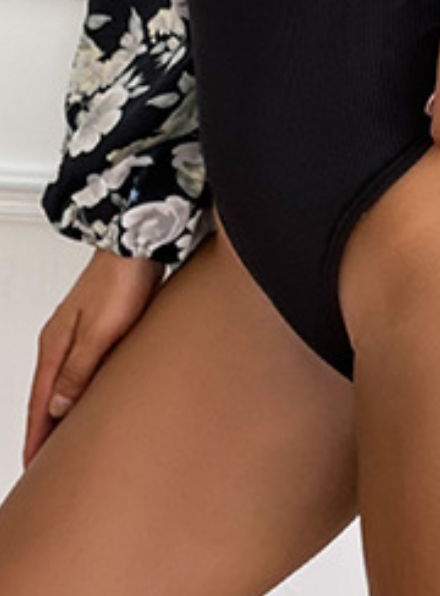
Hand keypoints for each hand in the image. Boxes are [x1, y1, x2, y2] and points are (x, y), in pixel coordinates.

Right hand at [23, 247, 163, 469]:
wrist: (139, 241)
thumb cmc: (121, 279)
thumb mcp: (98, 332)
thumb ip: (78, 371)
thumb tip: (57, 408)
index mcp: (54, 345)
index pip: (39, 403)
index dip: (36, 437)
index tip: (32, 467)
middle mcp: (62, 340)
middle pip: (48, 396)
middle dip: (46, 431)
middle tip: (47, 465)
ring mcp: (80, 332)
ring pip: (66, 383)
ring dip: (64, 412)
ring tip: (69, 441)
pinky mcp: (101, 326)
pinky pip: (85, 369)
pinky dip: (82, 391)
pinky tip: (95, 399)